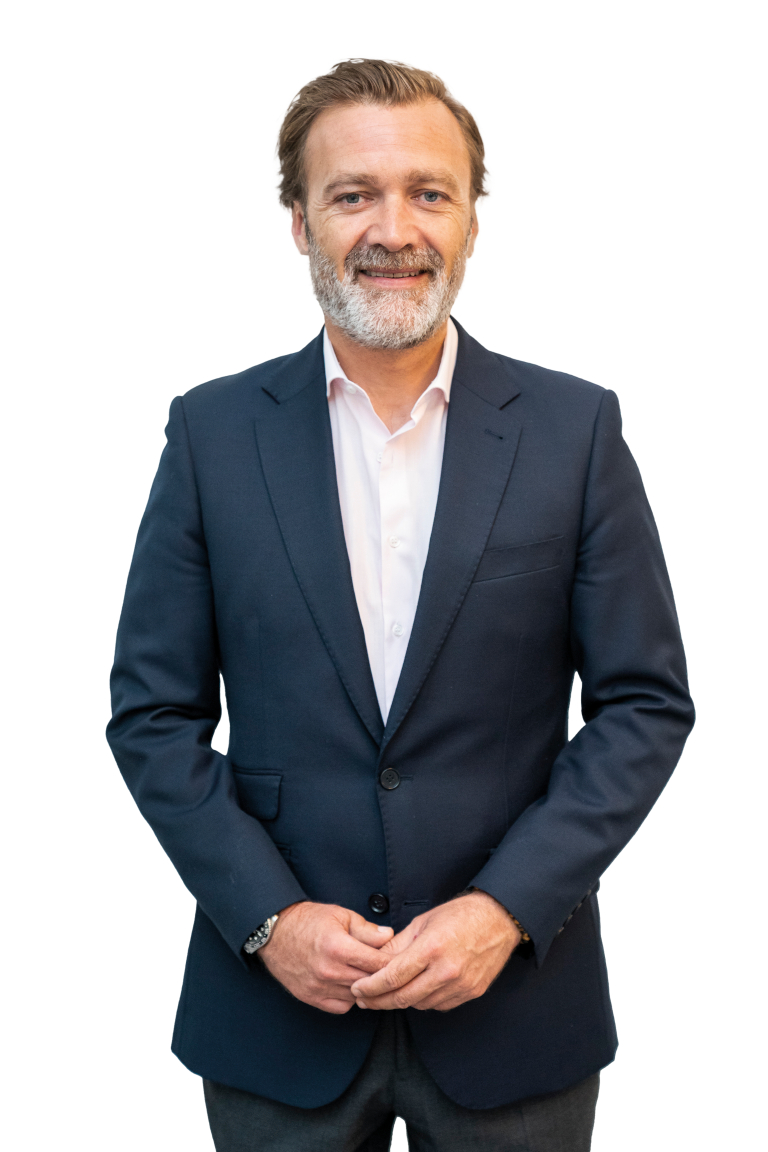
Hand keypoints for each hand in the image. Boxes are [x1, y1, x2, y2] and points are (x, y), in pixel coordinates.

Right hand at [259, 902, 393, 1013]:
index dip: (392, 961)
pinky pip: (341, 1007)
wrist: (275, 932)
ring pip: (358, 997)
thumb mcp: (340, 915)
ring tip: (368, 974)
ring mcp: (319, 987)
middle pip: (370, 982)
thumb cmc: (307, 920)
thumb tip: (389, 936)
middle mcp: (329, 971)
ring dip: (366, 988)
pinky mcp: (311, 997)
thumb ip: (366, 929)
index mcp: (338, 947)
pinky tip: (350, 984)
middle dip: (383, 976)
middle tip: (390, 969)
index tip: (400, 959)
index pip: (378, 963)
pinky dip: (350, 998)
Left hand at [350, 891, 519, 1011]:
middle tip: (364, 1000)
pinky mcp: (472, 992)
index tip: (358, 989)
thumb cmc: (459, 915)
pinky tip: (417, 990)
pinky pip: (439, 1005)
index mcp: (431, 948)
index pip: (393, 977)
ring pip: (420, 1004)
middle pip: (403, 997)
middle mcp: (446, 970)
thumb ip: (397, 945)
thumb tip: (373, 962)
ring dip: (401, 1001)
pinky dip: (424, 1000)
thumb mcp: (422, 922)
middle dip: (379, 1001)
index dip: (371, 987)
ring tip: (388, 994)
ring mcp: (461, 985)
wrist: (499, 919)